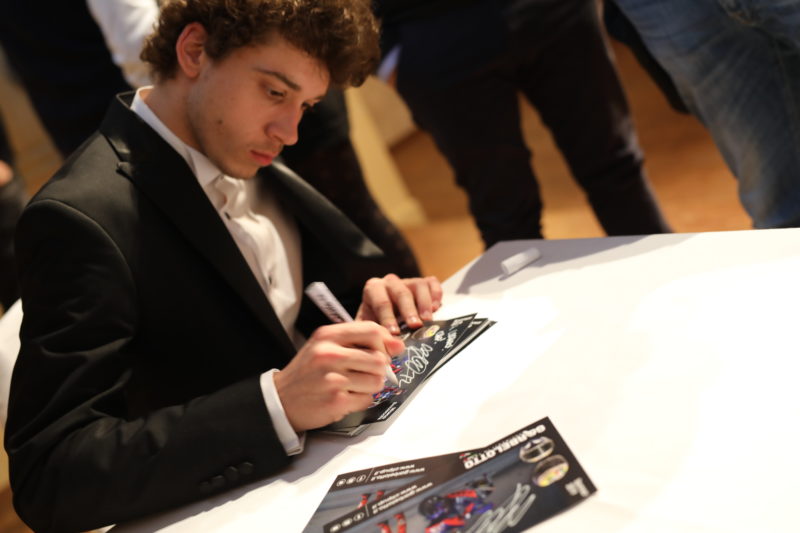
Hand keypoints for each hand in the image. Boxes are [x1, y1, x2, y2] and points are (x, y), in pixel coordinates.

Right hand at [273, 321, 404, 431]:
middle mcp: (329, 354)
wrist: (280, 399)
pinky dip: (361, 400)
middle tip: (366, 373)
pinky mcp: (336, 400)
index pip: (371, 330)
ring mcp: (332, 378)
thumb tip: (397, 345)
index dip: (386, 342)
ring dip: (370, 386)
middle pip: (379, 359)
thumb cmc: (308, 372)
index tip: (390, 351)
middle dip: (379, 369)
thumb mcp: (325, 346)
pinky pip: (367, 399)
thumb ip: (358, 341)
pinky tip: (345, 397)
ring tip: (353, 386)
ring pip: (377, 381)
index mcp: (328, 335)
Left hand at [356, 274, 442, 334]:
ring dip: (424, 304)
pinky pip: (432, 283)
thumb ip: (371, 333)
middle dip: (408, 311)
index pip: (381, 302)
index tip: (394, 333)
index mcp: (373, 289)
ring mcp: (408, 281)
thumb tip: (379, 348)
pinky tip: (436, 308)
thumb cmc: (376, 321)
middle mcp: (391, 282)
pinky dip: (435, 294)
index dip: (388, 318)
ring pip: (418, 285)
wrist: (386, 314)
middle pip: (401, 293)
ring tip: (427, 320)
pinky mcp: (424, 283)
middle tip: (415, 326)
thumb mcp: (368, 326)